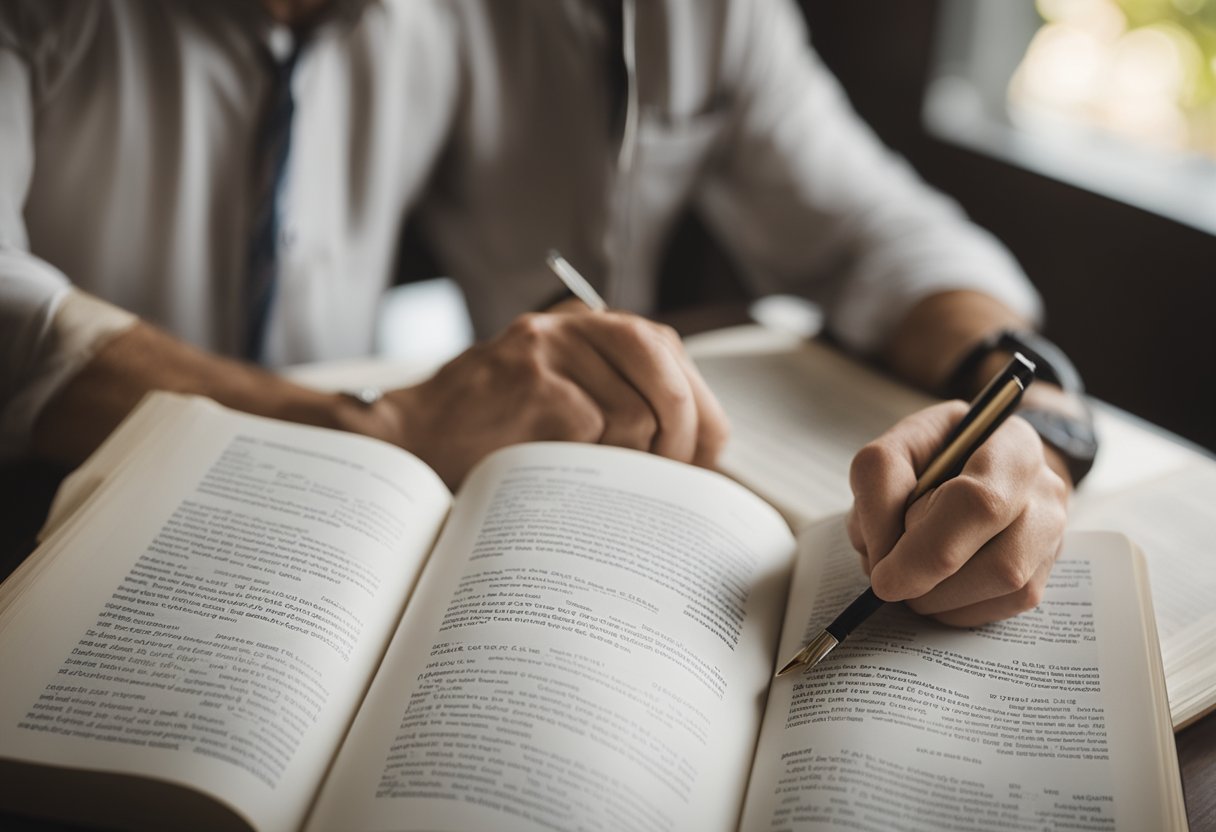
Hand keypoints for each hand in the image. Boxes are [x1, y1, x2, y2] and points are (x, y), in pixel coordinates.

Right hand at [376, 310, 728, 487]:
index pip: (665, 348)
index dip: (698, 404)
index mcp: (580, 323)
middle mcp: (567, 323)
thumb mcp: (558, 402)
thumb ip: (616, 400)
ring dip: (635, 457)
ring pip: (637, 406)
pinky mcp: (532, 379)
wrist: (405, 444)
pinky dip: (596, 464)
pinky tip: (568, 478)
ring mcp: (547, 347)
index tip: (706, 453)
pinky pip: (600, 429)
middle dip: (685, 427)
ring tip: (606, 482)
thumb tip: (697, 446)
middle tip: (676, 474)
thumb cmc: (486, 437)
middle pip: (661, 362)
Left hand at [845, 400, 1068, 626]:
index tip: (884, 577)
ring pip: (1007, 592)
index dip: (926, 552)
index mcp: (1009, 445)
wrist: (976, 463)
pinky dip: (958, 608)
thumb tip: (883, 557)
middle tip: (889, 583)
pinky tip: (935, 585)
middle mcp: (1044, 492)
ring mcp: (1052, 535)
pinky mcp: (1046, 570)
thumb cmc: (932, 456)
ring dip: (943, 599)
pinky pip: (1005, 609)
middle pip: (1003, 564)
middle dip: (933, 584)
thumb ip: (879, 486)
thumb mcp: (894, 449)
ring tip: (912, 573)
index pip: (979, 504)